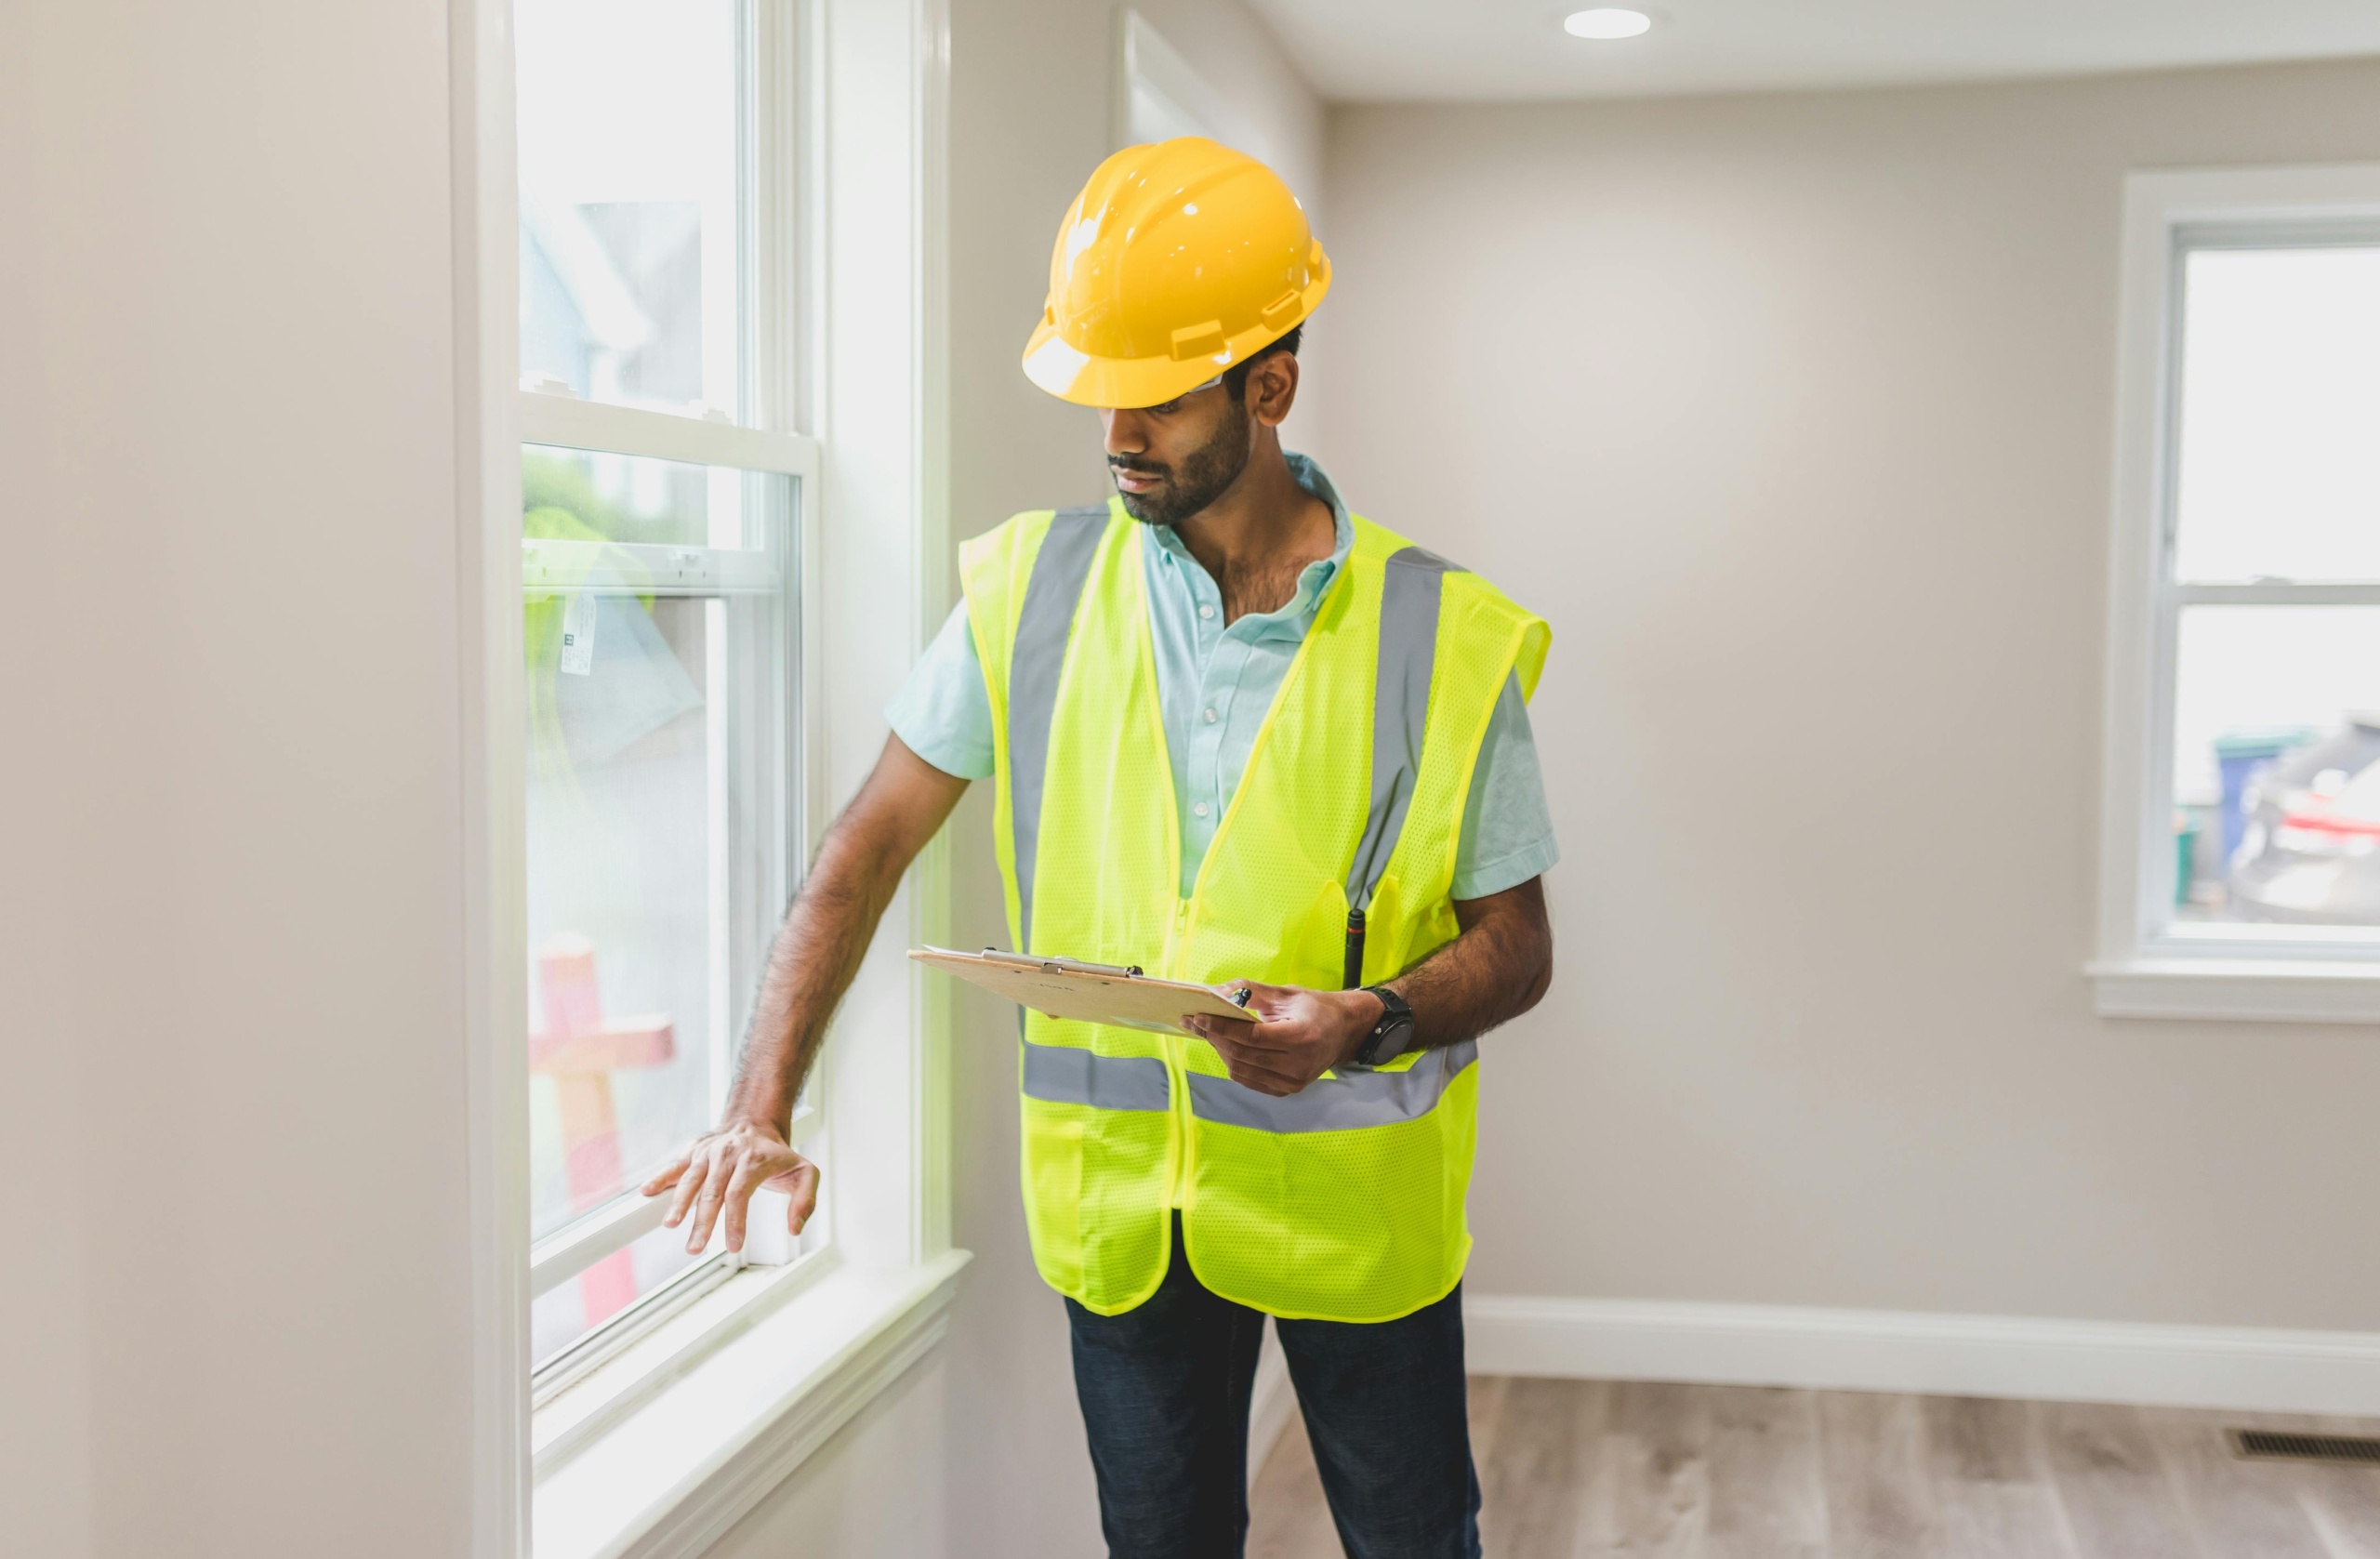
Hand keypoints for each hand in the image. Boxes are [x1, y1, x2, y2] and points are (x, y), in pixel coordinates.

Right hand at [641, 1120, 819, 1255]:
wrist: (755, 1122)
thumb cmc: (778, 1155)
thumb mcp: (805, 1173)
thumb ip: (805, 1201)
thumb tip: (794, 1229)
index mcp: (753, 1161)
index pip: (739, 1194)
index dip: (734, 1221)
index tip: (732, 1246)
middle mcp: (728, 1155)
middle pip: (712, 1192)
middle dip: (702, 1223)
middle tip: (695, 1249)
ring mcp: (708, 1153)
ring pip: (691, 1179)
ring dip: (679, 1203)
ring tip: (671, 1225)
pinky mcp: (693, 1152)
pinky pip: (675, 1166)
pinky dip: (660, 1178)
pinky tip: (647, 1191)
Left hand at [1182, 982, 1382, 1095]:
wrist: (1344, 1032)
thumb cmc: (1316, 1008)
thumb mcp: (1287, 993)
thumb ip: (1252, 991)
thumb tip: (1217, 991)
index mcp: (1301, 1036)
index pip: (1251, 1036)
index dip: (1222, 1027)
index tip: (1199, 1017)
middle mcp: (1298, 1064)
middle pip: (1243, 1054)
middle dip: (1215, 1037)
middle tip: (1197, 1022)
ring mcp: (1293, 1081)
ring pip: (1242, 1070)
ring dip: (1221, 1051)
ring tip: (1211, 1033)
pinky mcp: (1288, 1090)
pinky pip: (1250, 1080)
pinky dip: (1234, 1064)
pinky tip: (1228, 1048)